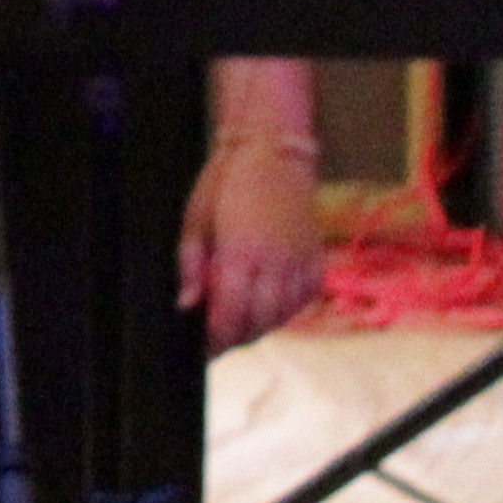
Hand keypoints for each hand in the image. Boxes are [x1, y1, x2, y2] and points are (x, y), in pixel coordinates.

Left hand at [177, 139, 325, 352]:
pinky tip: (264, 307)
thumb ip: (190, 266)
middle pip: (257, 324)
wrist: (273, 155)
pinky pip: (301, 303)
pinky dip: (283, 312)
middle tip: (213, 341)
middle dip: (233, 338)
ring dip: (257, 328)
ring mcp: (300, 265)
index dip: (214, 338)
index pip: (230, 315)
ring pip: (281, 318)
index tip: (199, 348)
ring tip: (234, 325)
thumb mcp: (194, 219)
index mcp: (242, 253)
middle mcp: (277, 264)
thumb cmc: (226, 183)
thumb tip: (186, 305)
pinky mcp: (316, 263)